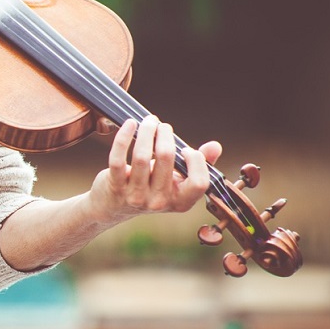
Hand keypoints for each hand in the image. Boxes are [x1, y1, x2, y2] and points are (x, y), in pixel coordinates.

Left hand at [88, 115, 221, 224]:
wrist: (113, 207)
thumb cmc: (151, 187)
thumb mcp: (176, 180)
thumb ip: (198, 164)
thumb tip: (215, 146)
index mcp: (181, 202)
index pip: (199, 182)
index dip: (196, 161)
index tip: (186, 149)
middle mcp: (159, 202)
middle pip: (167, 159)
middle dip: (165, 134)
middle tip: (162, 126)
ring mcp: (136, 196)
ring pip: (142, 156)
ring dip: (146, 131)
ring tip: (148, 121)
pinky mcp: (115, 187)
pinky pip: (118, 159)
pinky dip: (124, 137)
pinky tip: (130, 124)